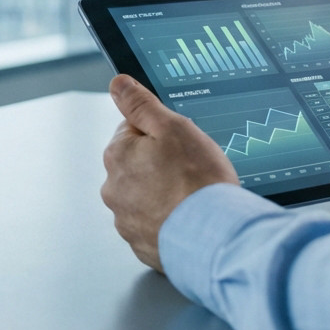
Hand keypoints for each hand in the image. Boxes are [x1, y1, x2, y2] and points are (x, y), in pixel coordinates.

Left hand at [101, 75, 238, 272]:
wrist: (216, 236)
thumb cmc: (197, 181)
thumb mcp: (173, 126)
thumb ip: (141, 103)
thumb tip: (118, 84)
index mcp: (117, 155)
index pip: (134, 130)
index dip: (162, 134)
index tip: (181, 145)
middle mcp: (113, 189)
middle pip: (139, 164)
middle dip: (161, 164)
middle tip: (191, 171)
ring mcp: (126, 220)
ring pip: (146, 196)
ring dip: (164, 195)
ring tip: (193, 198)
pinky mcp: (143, 245)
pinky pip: (156, 226)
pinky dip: (170, 222)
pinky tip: (189, 219)